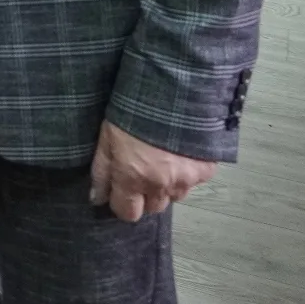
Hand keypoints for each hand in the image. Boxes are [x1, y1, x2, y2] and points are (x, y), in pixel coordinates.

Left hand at [89, 121, 216, 221]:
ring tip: (161, 159)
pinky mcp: (206, 169)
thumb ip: (102, 172)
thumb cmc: (132, 110)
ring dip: (167, 185)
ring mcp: (186, 179)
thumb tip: (97, 198)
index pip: (128, 213)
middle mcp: (161, 185)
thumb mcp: (106, 137)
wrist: (173, 90)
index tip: (120, 191)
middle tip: (141, 170)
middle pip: (153, 207)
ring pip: (175, 196)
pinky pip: (194, 181)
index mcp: (133, 178)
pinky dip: (186, 172)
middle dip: (145, 195)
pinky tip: (180, 152)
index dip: (122, 203)